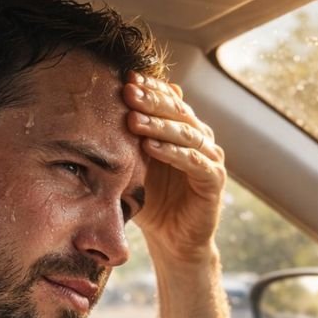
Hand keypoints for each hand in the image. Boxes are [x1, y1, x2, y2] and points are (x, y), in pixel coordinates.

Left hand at [123, 73, 224, 261]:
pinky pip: (195, 162)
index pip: (169, 100)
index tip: (125, 78)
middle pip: (178, 111)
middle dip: (152, 100)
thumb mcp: (135, 165)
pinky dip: (174, 153)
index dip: (150, 88)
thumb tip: (103, 106)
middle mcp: (201, 138)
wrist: (172, 240)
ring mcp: (210, 158)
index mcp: (183, 129)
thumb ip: (129, 138)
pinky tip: (151, 147)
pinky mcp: (214, 181)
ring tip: (134, 119)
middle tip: (128, 91)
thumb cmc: (152, 200)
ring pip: (187, 133)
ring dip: (160, 124)